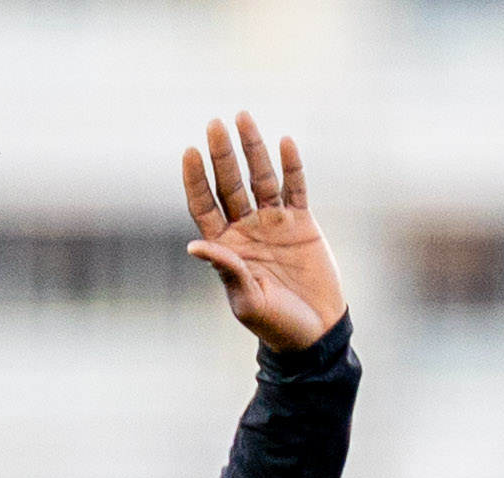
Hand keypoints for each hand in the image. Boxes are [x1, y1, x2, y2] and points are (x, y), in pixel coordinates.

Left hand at [182, 112, 345, 353]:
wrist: (314, 333)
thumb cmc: (274, 324)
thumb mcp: (246, 300)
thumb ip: (226, 269)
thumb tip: (194, 245)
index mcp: (225, 247)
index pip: (205, 206)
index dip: (196, 179)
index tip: (189, 152)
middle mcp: (245, 229)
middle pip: (230, 184)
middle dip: (222, 155)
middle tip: (214, 123)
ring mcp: (273, 223)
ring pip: (261, 178)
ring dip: (253, 149)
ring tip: (243, 117)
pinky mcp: (302, 222)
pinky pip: (296, 187)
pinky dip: (291, 166)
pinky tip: (285, 141)